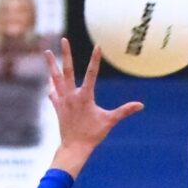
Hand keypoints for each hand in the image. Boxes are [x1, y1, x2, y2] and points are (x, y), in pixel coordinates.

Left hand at [46, 39, 143, 163]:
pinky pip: (53, 92)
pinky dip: (51, 84)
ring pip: (55, 78)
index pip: (91, 74)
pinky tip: (50, 78)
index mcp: (84, 97)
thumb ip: (124, 111)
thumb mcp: (110, 121)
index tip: (97, 46)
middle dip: (66, 54)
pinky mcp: (57, 107)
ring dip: (51, 64)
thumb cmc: (93, 135)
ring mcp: (62, 100)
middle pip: (67, 70)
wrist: (75, 147)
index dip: (95, 60)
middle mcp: (71, 96)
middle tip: (64, 39)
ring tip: (47, 52)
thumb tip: (140, 105)